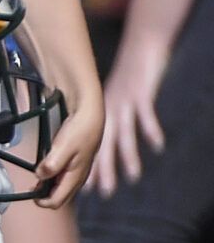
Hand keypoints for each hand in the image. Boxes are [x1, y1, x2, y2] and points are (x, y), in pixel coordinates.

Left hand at [36, 87, 103, 207]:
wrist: (89, 111)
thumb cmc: (81, 128)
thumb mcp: (64, 146)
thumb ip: (52, 164)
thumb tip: (40, 177)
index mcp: (76, 176)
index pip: (58, 200)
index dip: (42, 202)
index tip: (29, 195)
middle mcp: (77, 176)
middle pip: (59, 195)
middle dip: (44, 194)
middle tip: (30, 187)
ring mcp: (76, 168)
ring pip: (59, 185)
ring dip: (46, 184)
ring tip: (35, 177)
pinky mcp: (73, 160)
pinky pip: (61, 174)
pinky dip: (50, 175)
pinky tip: (43, 166)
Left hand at [87, 35, 169, 196]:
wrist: (139, 50)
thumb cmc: (128, 80)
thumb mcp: (112, 100)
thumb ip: (108, 121)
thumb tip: (104, 144)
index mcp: (100, 115)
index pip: (90, 146)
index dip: (87, 168)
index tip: (84, 191)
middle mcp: (109, 112)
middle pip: (103, 144)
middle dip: (102, 170)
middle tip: (102, 192)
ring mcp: (125, 103)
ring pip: (123, 133)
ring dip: (128, 156)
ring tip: (132, 177)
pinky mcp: (141, 94)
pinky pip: (146, 114)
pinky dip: (152, 129)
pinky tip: (158, 145)